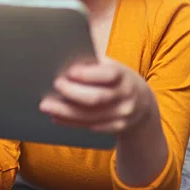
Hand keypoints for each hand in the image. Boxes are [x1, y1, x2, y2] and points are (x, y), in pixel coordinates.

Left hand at [39, 58, 154, 135]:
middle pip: (96, 98)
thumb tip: (65, 61)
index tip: (69, 71)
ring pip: (90, 116)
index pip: (108, 75)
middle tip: (54, 86)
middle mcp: (126, 96)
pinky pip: (90, 127)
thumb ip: (95, 65)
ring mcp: (122, 115)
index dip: (88, 74)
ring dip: (65, 111)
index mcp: (124, 76)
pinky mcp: (116, 128)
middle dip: (72, 92)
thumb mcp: (114, 67)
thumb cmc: (119, 79)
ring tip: (46, 105)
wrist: (143, 104)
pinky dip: (70, 122)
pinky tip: (56, 117)